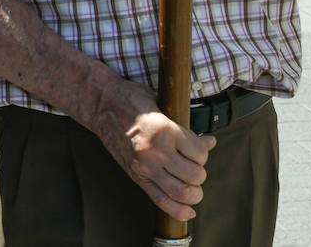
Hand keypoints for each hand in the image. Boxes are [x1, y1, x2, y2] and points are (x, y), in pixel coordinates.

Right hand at [91, 79, 215, 221]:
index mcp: (164, 130)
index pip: (199, 152)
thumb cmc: (130, 100)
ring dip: (193, 192)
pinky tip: (188, 211)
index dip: (205, 151)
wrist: (101, 105)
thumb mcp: (162, 106)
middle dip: (200, 172)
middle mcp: (155, 151)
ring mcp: (145, 166)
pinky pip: (161, 201)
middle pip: (194, 175)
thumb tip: (209, 143)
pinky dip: (178, 211)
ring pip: (181, 192)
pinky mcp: (136, 176)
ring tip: (193, 185)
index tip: (202, 147)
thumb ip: (186, 128)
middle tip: (195, 164)